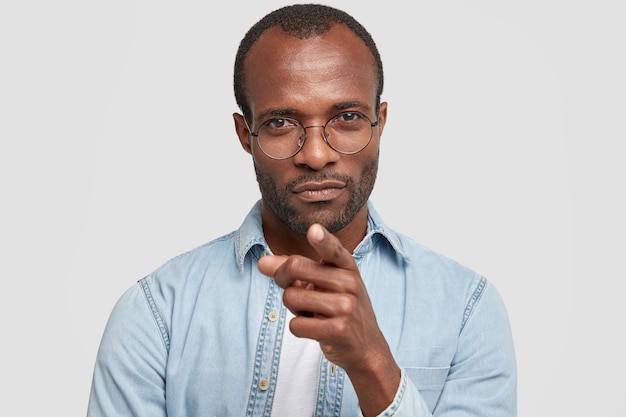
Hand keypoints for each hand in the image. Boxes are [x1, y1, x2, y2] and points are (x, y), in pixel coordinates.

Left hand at [257, 223, 399, 415]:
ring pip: (291, 297)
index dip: (322, 240)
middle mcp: (350, 283)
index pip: (333, 249)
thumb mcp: (323, 283)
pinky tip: (316, 329)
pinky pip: (296, 325)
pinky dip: (299, 327)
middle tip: (289, 287)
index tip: (314, 231)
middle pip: (295, 267)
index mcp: (347, 267)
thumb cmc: (339, 308)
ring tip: (312, 312)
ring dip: (292, 307)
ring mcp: (346, 307)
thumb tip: (262, 263)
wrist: (366, 346)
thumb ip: (294, 269)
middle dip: (281, 278)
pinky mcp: (338, 330)